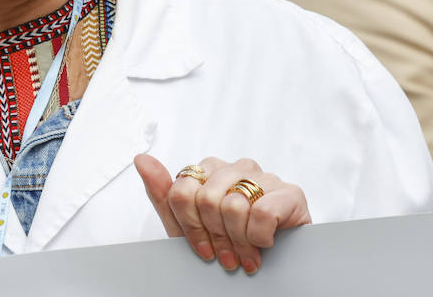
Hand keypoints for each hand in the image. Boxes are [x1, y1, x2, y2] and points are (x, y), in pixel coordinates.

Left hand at [134, 154, 309, 273]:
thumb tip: (142, 159)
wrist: (271, 273)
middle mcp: (236, 168)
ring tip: (246, 254)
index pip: (182, 191)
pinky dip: (260, 237)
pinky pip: (263, 212)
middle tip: (227, 254)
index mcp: (209, 172)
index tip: (204, 247)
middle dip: (216, 236)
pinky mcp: (290, 193)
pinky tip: (264, 244)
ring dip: (239, 242)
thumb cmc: (228, 245)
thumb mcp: (186, 228)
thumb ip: (163, 194)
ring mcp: (264, 177)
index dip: (191, 228)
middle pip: (206, 199)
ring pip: (233, 206)